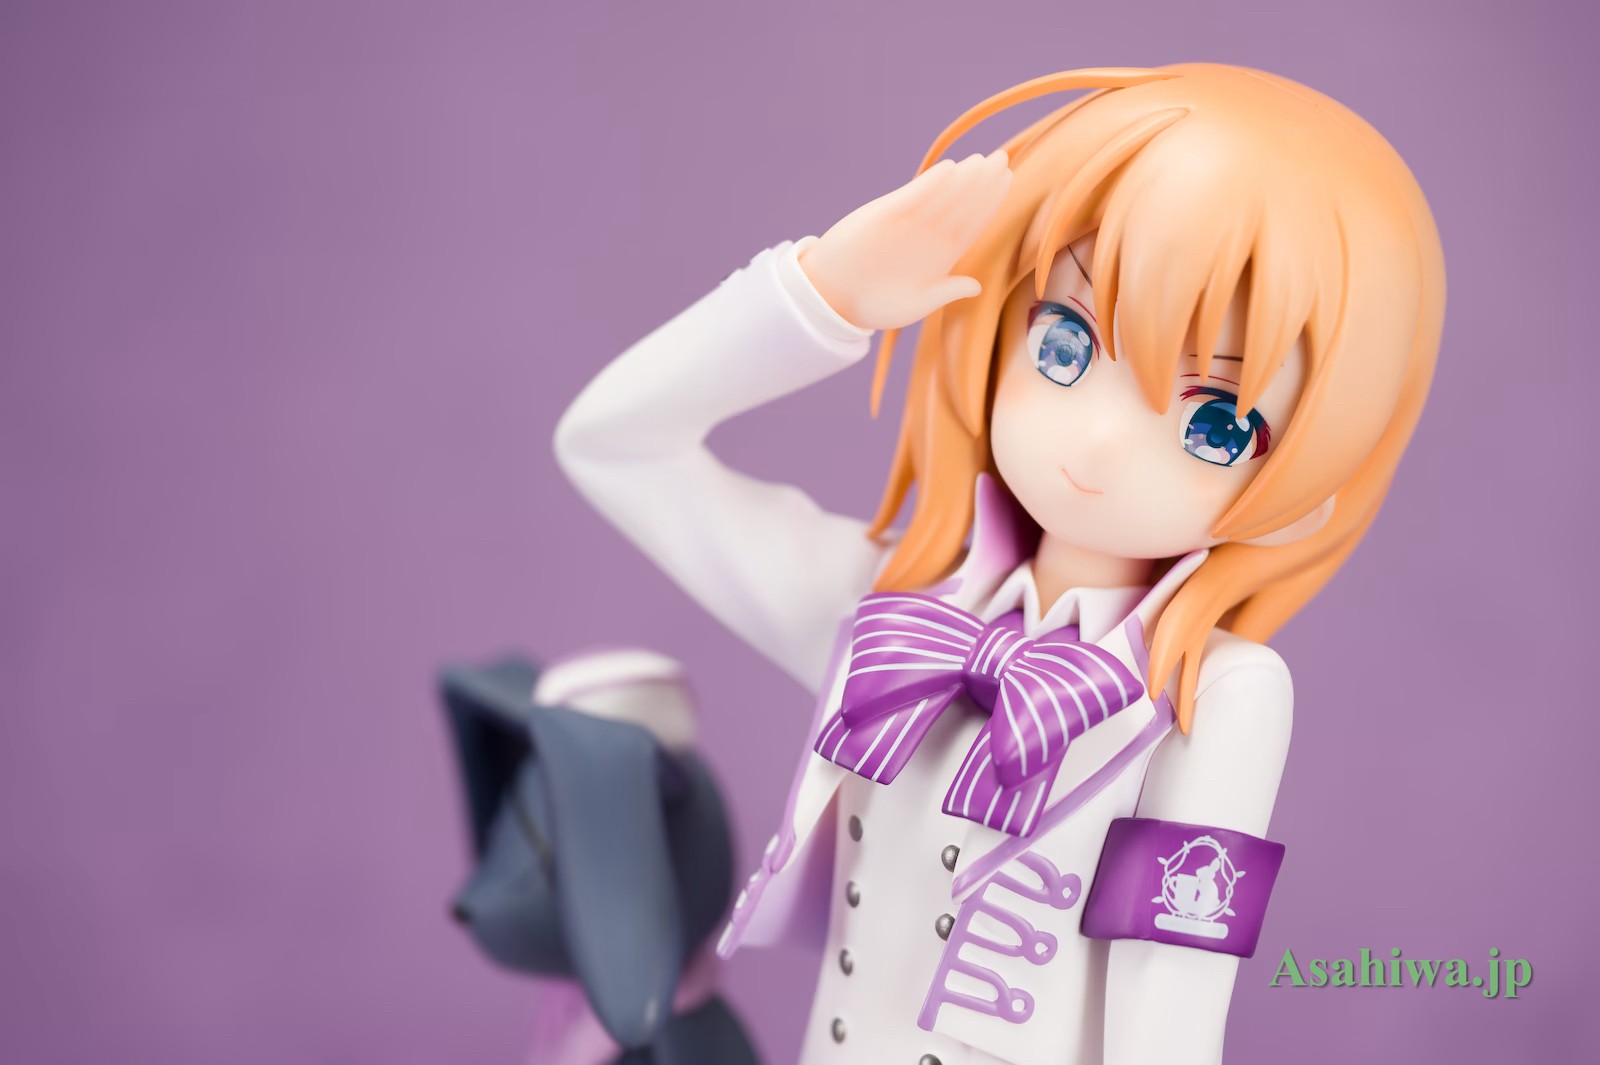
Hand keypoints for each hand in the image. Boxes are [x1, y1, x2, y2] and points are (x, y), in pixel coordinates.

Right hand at [798, 150, 1011, 331]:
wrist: (833, 299)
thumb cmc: (874, 306)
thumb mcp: (915, 305)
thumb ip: (945, 292)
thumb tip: (977, 286)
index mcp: (941, 255)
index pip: (972, 224)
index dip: (989, 203)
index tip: (1005, 181)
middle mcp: (926, 235)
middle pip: (961, 205)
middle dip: (982, 183)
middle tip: (1001, 160)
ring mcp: (905, 223)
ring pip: (940, 197)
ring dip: (962, 179)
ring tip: (983, 161)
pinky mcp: (882, 215)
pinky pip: (911, 197)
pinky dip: (929, 184)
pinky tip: (949, 170)